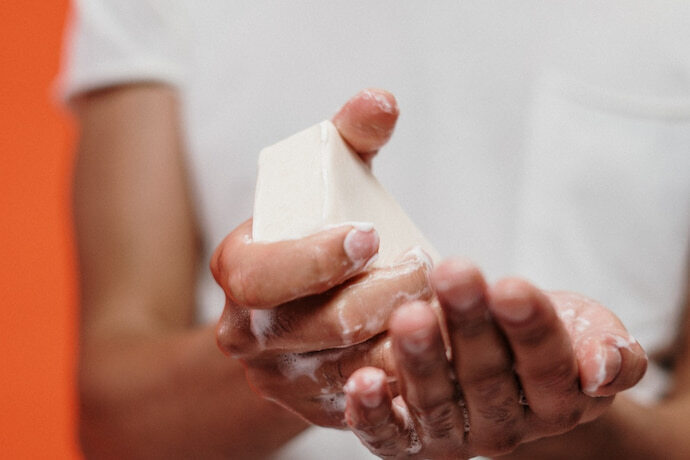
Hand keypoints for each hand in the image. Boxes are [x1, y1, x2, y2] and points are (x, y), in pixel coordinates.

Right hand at [211, 90, 432, 426]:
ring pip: (350, 368)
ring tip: (443, 303)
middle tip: (427, 268)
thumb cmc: (313, 235)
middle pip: (319, 326)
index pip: (262, 277)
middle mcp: (248, 334)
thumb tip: (382, 102)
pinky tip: (438, 347)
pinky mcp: (316, 408)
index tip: (370, 235)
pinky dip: (407, 375)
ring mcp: (281, 378)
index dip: (314, 260)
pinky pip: (369, 401)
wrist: (294, 308)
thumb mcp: (325, 181)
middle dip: (381, 296)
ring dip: (404, 336)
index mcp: (237, 273)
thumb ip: (349, 137)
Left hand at [343, 258, 647, 457]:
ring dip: (421, 360)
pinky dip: (373, 413)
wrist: (509, 356)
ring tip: (410, 316)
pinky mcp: (410, 440)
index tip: (511, 286)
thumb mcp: (593, 333)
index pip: (545, 364)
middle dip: (469, 325)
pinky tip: (361, 381)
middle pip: (486, 378)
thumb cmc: (549, 333)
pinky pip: (390, 436)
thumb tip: (602, 367)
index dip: (529, 327)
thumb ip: (613, 353)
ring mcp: (455, 435)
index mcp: (556, 401)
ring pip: (437, 403)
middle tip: (454, 276)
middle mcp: (504, 426)